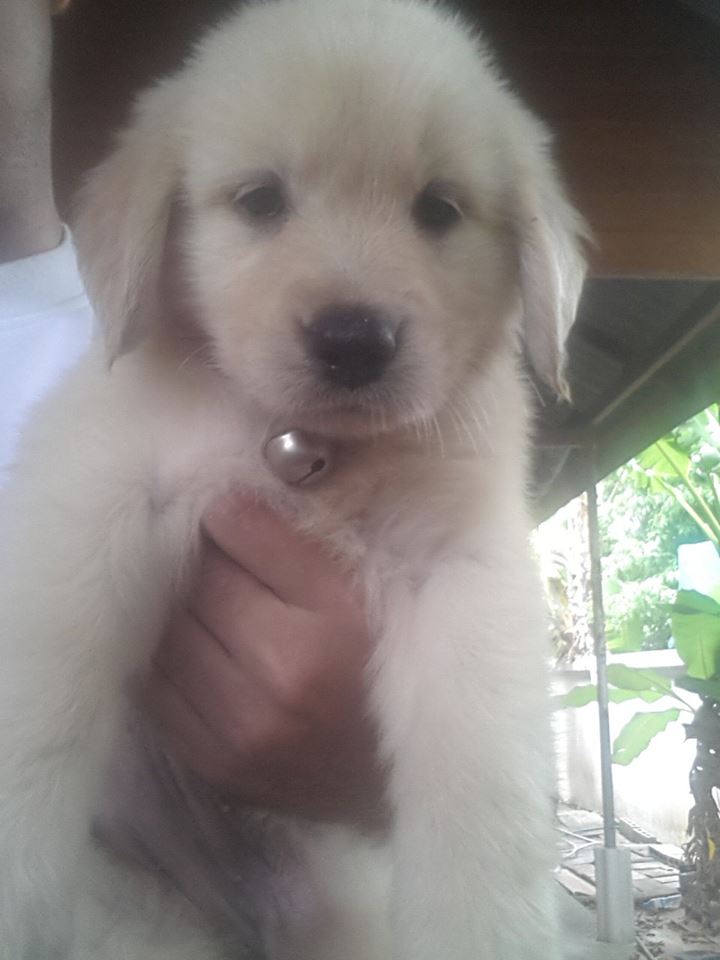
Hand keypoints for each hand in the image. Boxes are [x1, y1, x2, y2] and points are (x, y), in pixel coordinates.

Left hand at [142, 493, 385, 826]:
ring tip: (207, 608)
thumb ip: (290, 545)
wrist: (384, 777)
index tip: (228, 519)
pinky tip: (197, 652)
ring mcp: (238, 733)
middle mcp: (276, 684)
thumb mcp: (353, 597)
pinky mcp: (213, 765)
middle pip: (198, 590)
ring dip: (179, 613)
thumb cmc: (376, 671)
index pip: (239, 545)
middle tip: (218, 563)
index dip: (226, 523)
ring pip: (169, 637)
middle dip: (201, 567)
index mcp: (323, 630)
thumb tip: (223, 503)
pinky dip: (169, 662)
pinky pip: (159, 691)